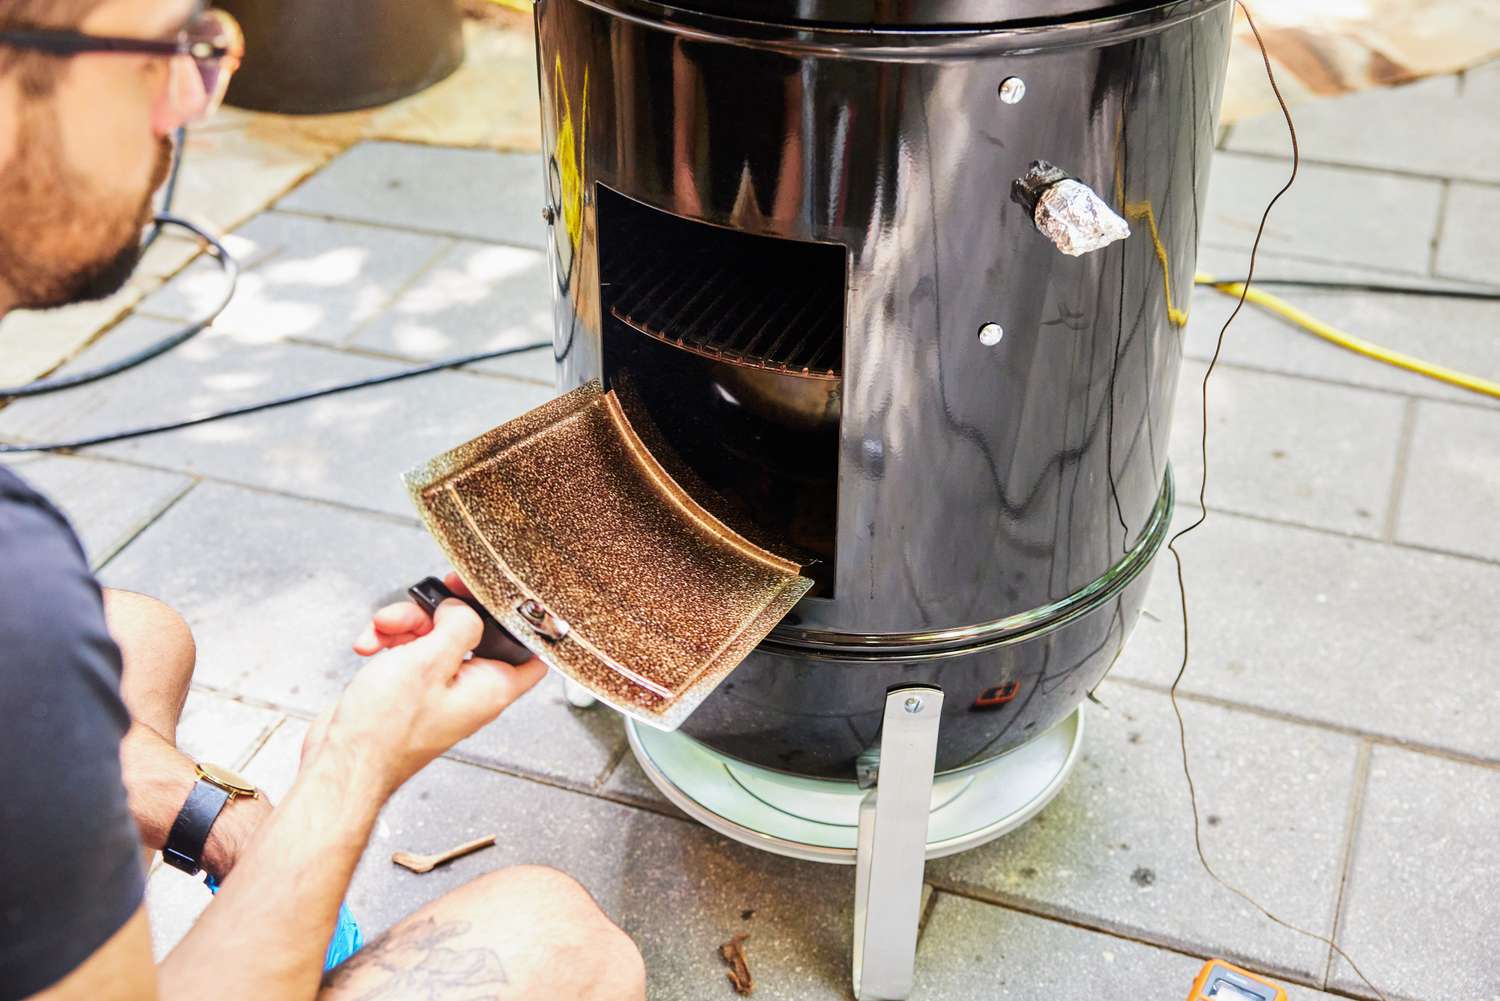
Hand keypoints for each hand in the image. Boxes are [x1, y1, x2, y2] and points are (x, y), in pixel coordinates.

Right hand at [310, 594, 547, 796]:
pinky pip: (409, 651)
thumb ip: (459, 625)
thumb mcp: (429, 662)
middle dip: (441, 612)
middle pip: (472, 632)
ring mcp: (439, 689)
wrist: (342, 761)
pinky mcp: (411, 689)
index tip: (500, 598)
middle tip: (426, 600)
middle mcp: (470, 689)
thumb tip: (464, 608)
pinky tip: (370, 645)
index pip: (531, 654)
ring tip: (383, 629)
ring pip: (434, 636)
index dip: (523, 623)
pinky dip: (390, 641)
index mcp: (491, 688)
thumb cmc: (386, 731)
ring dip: (405, 624)